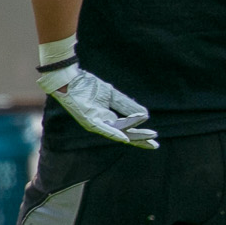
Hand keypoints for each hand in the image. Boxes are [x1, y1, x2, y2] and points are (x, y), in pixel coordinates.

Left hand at [38, 47, 158, 148]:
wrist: (70, 79)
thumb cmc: (88, 86)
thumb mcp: (112, 95)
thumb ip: (126, 105)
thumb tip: (145, 115)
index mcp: (107, 119)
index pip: (127, 129)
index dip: (141, 135)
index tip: (155, 139)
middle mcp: (102, 124)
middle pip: (125, 135)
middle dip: (140, 140)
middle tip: (155, 145)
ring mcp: (95, 123)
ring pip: (118, 132)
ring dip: (133, 136)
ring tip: (148, 138)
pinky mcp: (88, 120)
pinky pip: (104, 129)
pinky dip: (115, 133)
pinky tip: (125, 138)